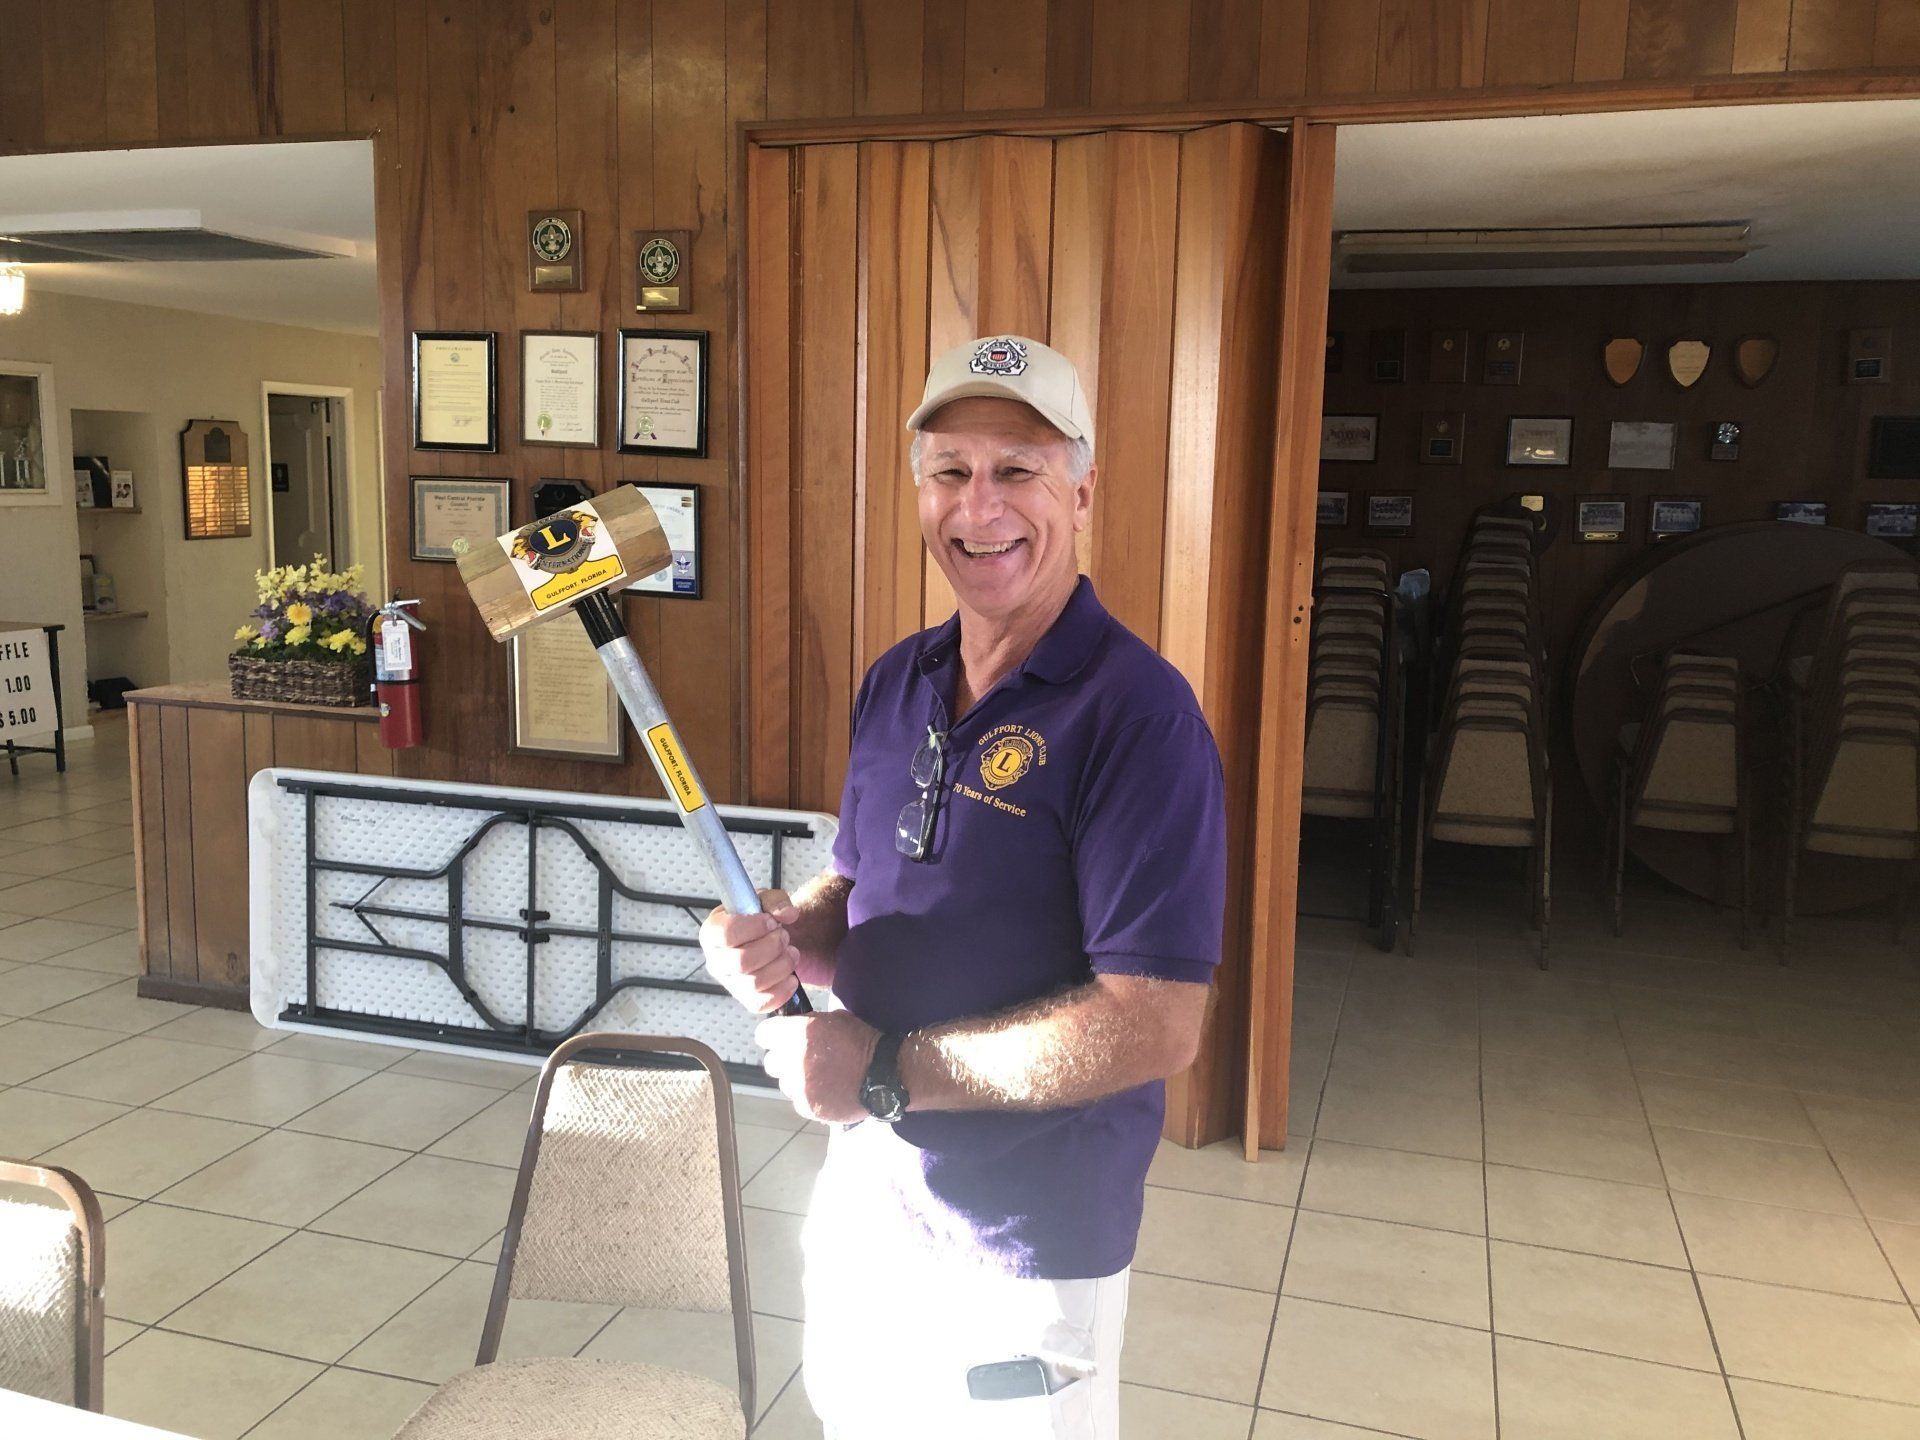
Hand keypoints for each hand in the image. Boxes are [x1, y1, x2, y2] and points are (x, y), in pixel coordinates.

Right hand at [699, 889, 801, 1013]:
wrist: (770, 937)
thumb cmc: (760, 919)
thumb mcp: (766, 900)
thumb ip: (776, 901)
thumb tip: (787, 914)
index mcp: (712, 932)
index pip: (725, 933)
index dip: (753, 927)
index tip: (771, 921)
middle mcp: (715, 960)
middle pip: (741, 962)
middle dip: (772, 947)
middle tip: (784, 936)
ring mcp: (730, 983)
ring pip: (755, 983)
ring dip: (782, 966)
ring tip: (791, 953)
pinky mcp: (745, 999)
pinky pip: (762, 1004)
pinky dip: (783, 990)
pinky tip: (791, 976)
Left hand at [755, 1012, 879, 1123]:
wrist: (884, 1074)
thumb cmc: (862, 1041)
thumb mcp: (835, 1019)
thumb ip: (809, 1024)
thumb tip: (793, 1028)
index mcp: (797, 1033)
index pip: (763, 1034)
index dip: (774, 1036)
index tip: (782, 1039)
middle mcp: (792, 1060)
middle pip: (771, 1061)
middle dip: (784, 1059)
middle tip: (803, 1060)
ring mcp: (799, 1086)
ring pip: (784, 1082)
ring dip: (796, 1079)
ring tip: (819, 1077)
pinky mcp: (807, 1106)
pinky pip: (798, 1099)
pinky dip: (808, 1096)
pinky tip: (827, 1090)